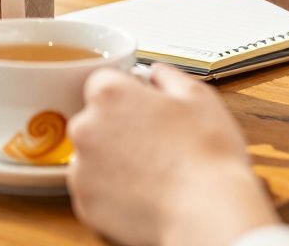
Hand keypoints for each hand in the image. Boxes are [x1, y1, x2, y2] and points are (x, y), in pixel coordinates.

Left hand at [68, 65, 277, 244]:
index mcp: (109, 94)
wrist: (207, 214)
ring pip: (92, 157)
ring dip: (112, 161)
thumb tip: (155, 73)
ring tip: (151, 173)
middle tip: (154, 145)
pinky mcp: (84, 202)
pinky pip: (94, 190)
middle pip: (94, 120)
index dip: (128, 96)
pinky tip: (142, 194)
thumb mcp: (198, 98)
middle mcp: (85, 127)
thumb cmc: (207, 157)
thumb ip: (167, 76)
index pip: (104, 83)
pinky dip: (111, 193)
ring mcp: (81, 167)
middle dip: (118, 129)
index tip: (146, 110)